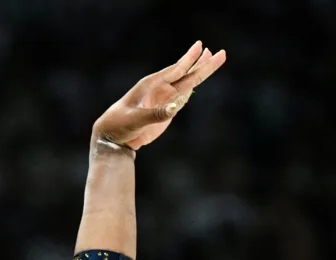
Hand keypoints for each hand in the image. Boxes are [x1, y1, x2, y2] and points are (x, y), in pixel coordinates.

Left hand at [92, 41, 225, 151]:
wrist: (114, 137)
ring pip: (187, 84)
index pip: (175, 70)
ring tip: (214, 58)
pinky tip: (198, 78)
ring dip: (201, 72)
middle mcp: (160, 89)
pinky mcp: (166, 111)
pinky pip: (182, 98)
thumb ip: (156, 114)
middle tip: (221, 53)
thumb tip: (176, 106)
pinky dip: (192, 88)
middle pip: (187, 74)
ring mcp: (164, 99)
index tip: (202, 46)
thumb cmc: (120, 123)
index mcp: (151, 85)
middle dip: (204, 64)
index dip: (189, 59)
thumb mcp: (136, 119)